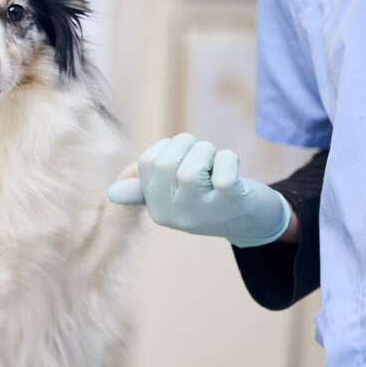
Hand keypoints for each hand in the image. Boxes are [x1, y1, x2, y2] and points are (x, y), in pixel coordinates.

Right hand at [108, 133, 291, 247]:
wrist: (253, 222)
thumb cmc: (211, 199)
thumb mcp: (177, 194)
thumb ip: (146, 189)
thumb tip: (112, 194)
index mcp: (157, 209)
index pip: (147, 161)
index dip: (169, 147)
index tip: (186, 156)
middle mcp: (175, 215)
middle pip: (164, 162)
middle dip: (188, 145)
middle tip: (205, 154)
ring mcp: (202, 212)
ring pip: (191, 168)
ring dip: (208, 151)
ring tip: (218, 162)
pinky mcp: (230, 204)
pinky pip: (223, 173)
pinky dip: (228, 159)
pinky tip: (233, 168)